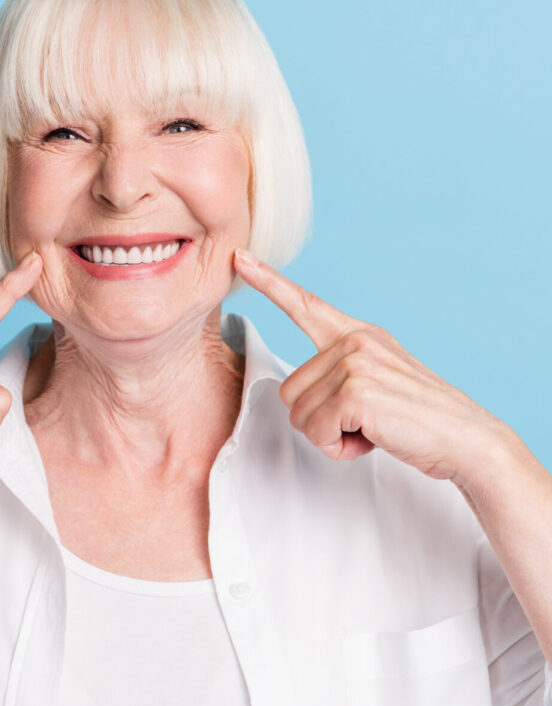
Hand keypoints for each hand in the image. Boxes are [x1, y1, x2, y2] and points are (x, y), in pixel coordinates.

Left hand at [232, 248, 505, 481]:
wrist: (466, 439)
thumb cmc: (419, 421)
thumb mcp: (379, 383)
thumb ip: (341, 375)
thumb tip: (298, 396)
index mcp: (359, 335)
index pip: (306, 304)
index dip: (269, 283)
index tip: (240, 258)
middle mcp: (354, 341)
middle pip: (289, 391)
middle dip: (319, 420)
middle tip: (365, 422)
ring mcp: (353, 362)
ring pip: (299, 415)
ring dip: (330, 436)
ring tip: (372, 428)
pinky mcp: (354, 392)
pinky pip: (315, 432)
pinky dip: (338, 448)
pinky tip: (372, 438)